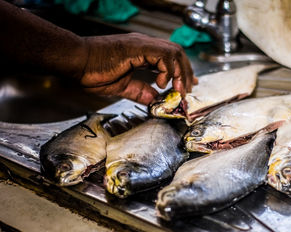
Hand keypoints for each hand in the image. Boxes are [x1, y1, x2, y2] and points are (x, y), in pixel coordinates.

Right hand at [80, 33, 196, 104]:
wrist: (76, 61)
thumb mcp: (122, 86)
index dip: (182, 71)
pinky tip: (161, 82)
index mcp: (141, 53)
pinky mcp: (138, 47)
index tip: (187, 85)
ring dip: (180, 72)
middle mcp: (145, 45)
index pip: (169, 59)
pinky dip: (168, 70)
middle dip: (186, 73)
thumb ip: (139, 91)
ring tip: (178, 88)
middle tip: (187, 90)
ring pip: (174, 52)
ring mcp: (142, 44)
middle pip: (177, 53)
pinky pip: (164, 55)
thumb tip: (153, 100)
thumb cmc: (92, 71)